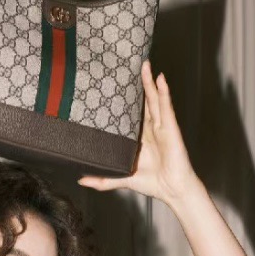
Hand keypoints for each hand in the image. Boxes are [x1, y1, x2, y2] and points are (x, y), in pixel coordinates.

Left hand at [78, 61, 197, 205]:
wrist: (173, 191)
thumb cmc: (153, 183)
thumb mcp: (122, 179)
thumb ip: (103, 179)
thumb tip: (81, 179)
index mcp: (142, 137)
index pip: (132, 113)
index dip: (126, 98)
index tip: (115, 85)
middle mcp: (152, 129)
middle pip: (144, 101)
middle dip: (139, 83)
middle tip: (132, 65)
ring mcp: (162, 127)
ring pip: (155, 99)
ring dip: (150, 81)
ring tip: (145, 65)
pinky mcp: (170, 129)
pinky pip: (166, 107)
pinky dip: (164, 92)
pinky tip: (161, 79)